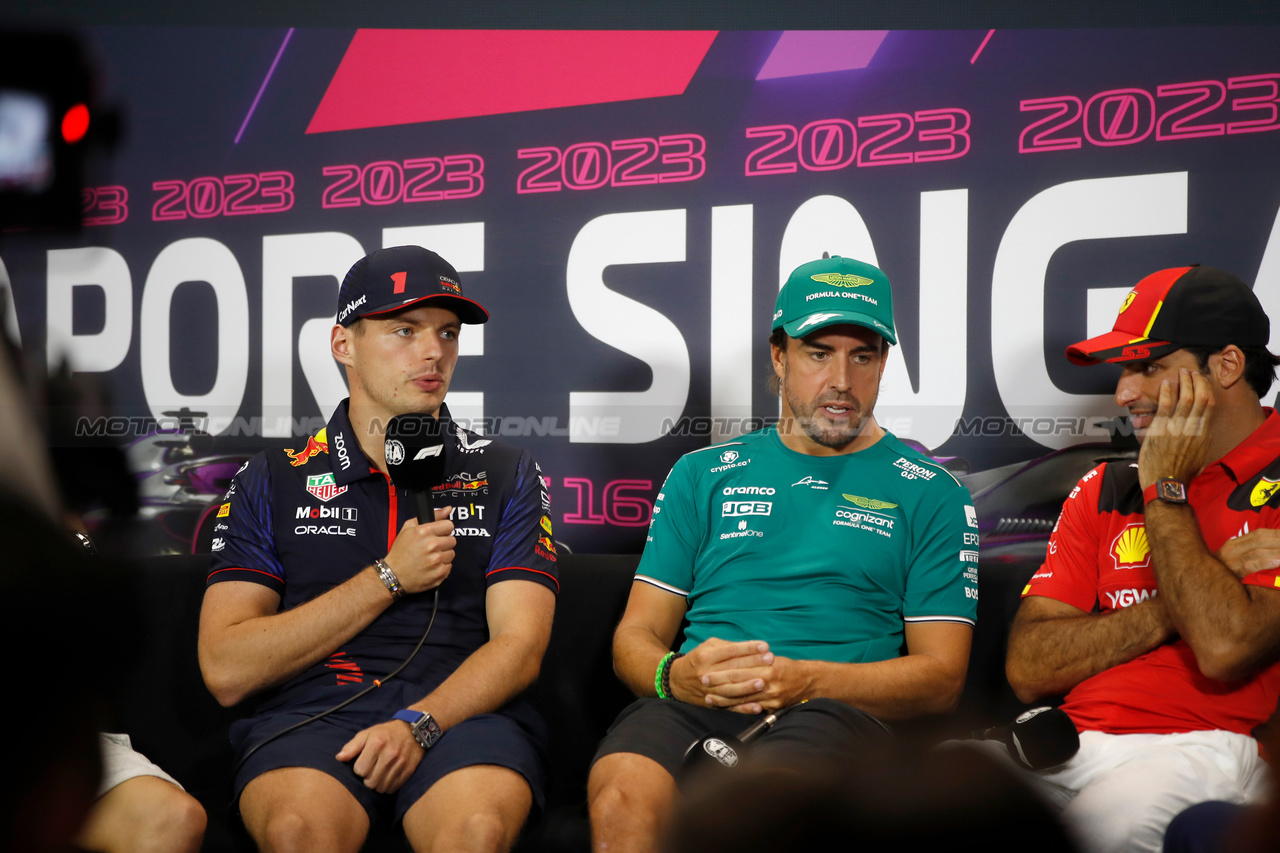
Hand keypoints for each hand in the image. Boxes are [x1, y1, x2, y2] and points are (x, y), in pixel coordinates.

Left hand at [336, 720, 423, 792]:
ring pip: (381, 788)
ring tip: (378, 775)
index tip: (363, 764)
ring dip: (377, 784)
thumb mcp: (367, 734)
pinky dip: (388, 786)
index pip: (360, 770)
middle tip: (371, 771)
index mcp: (376, 743)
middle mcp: (389, 754)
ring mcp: (400, 763)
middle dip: (367, 779)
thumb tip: (339, 758)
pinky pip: (393, 788)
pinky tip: (387, 777)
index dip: (359, 769)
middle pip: (370, 782)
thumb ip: (352, 746)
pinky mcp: (409, 770)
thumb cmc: (385, 733)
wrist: (413, 730)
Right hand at [383, 507, 454, 594]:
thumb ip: (432, 516)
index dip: (444, 530)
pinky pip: (449, 567)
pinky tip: (431, 567)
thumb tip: (448, 509)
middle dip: (444, 543)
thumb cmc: (400, 551)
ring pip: (451, 554)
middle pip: (452, 540)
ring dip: (443, 555)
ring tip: (430, 558)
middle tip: (432, 548)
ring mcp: (436, 560)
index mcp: (424, 532)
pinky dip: (442, 568)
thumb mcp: (409, 528)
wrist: (393, 574)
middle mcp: (431, 545)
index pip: (449, 525)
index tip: (439, 534)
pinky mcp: (439, 573)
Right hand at [669, 637, 773, 709]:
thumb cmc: (697, 659)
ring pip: (731, 690)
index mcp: (706, 657)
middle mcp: (707, 674)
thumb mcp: (707, 647)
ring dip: (749, 687)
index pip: (730, 652)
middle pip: (733, 670)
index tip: (765, 646)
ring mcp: (710, 691)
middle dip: (754, 665)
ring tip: (764, 681)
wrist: (676, 680)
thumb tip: (750, 647)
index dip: (748, 648)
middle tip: (771, 660)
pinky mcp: (713, 704)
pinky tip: (757, 707)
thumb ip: (726, 646)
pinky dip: (744, 708)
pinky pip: (730, 707)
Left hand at [713, 654, 813, 713]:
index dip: (722, 672)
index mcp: (768, 667)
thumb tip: (730, 655)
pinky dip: (736, 708)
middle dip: (719, 684)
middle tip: (702, 683)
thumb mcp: (771, 658)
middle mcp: (769, 683)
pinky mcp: (772, 708)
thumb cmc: (787, 667)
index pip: (740, 670)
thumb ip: (752, 658)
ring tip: (708, 698)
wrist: (808, 682)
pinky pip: (750, 709)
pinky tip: (724, 707)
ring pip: (742, 699)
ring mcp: (771, 698)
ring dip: (723, 699)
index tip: (707, 672)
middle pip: (738, 685)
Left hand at [1138, 369, 1213, 488]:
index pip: (1209, 405)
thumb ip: (1199, 442)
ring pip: (1186, 398)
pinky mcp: (1161, 429)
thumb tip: (1199, 434)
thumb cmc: (1180, 474)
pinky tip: (1167, 384)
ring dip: (1184, 383)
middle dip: (1197, 382)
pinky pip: (1166, 405)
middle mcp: (1194, 428)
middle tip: (1192, 372)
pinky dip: (1168, 392)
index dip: (1206, 390)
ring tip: (1182, 373)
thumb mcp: (1198, 457)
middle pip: (1201, 398)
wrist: (1166, 483)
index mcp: (1203, 434)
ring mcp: (1178, 428)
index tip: (1202, 382)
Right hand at [1216, 529, 1279, 579]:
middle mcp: (1231, 549)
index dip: (1276, 533)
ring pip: (1257, 551)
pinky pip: (1251, 565)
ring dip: (1277, 550)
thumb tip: (1270, 548)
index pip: (1258, 533)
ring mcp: (1231, 560)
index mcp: (1233, 544)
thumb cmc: (1223, 574)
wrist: (1204, 584)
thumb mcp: (1233, 558)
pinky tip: (1278, 561)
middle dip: (1278, 540)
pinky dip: (1265, 562)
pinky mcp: (1232, 572)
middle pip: (1259, 539)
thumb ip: (1249, 552)